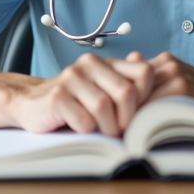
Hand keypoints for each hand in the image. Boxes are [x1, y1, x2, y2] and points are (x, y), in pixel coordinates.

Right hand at [6, 51, 153, 135]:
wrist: (32, 104)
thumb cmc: (75, 103)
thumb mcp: (103, 92)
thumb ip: (128, 86)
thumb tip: (160, 82)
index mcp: (106, 63)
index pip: (144, 72)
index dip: (147, 98)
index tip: (137, 114)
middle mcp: (90, 64)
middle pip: (127, 92)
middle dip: (127, 117)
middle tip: (120, 130)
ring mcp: (72, 78)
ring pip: (104, 106)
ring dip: (106, 127)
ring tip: (101, 131)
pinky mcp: (56, 95)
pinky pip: (83, 119)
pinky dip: (86, 130)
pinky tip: (79, 127)